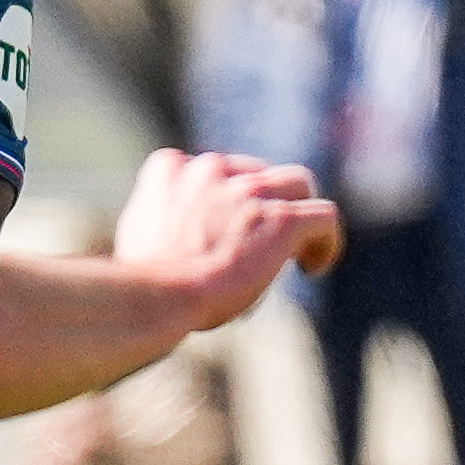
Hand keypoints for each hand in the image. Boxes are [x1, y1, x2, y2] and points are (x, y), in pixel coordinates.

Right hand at [111, 147, 338, 314]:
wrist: (157, 297)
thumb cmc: (142, 283)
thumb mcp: (138, 236)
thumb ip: (160, 217)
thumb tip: (177, 232)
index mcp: (170, 167)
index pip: (212, 169)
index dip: (226, 199)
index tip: (226, 231)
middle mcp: (211, 169)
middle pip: (258, 173)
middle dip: (263, 204)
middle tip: (258, 246)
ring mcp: (249, 191)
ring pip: (298, 184)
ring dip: (297, 213)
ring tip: (293, 252)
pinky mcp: (281, 219)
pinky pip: (324, 217)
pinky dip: (326, 241)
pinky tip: (314, 267)